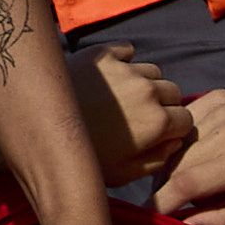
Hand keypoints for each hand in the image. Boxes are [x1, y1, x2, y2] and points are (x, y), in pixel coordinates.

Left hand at [77, 45, 189, 178]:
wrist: (37, 128)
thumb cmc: (82, 158)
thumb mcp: (123, 174)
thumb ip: (157, 160)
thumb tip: (173, 142)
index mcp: (157, 121)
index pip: (186, 119)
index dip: (175, 129)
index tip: (159, 134)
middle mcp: (147, 90)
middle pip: (173, 92)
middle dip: (164, 105)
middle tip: (140, 116)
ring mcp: (125, 69)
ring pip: (152, 71)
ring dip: (145, 83)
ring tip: (123, 97)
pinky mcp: (102, 54)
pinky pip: (127, 50)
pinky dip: (125, 61)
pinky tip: (111, 77)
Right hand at [156, 88, 224, 220]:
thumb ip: (219, 216)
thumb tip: (180, 224)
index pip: (184, 182)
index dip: (160, 202)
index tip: (150, 214)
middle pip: (175, 163)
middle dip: (164, 185)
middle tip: (167, 201)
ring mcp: (223, 107)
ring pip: (176, 141)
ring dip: (170, 163)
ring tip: (179, 179)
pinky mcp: (218, 95)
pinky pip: (184, 122)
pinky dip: (180, 141)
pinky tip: (190, 154)